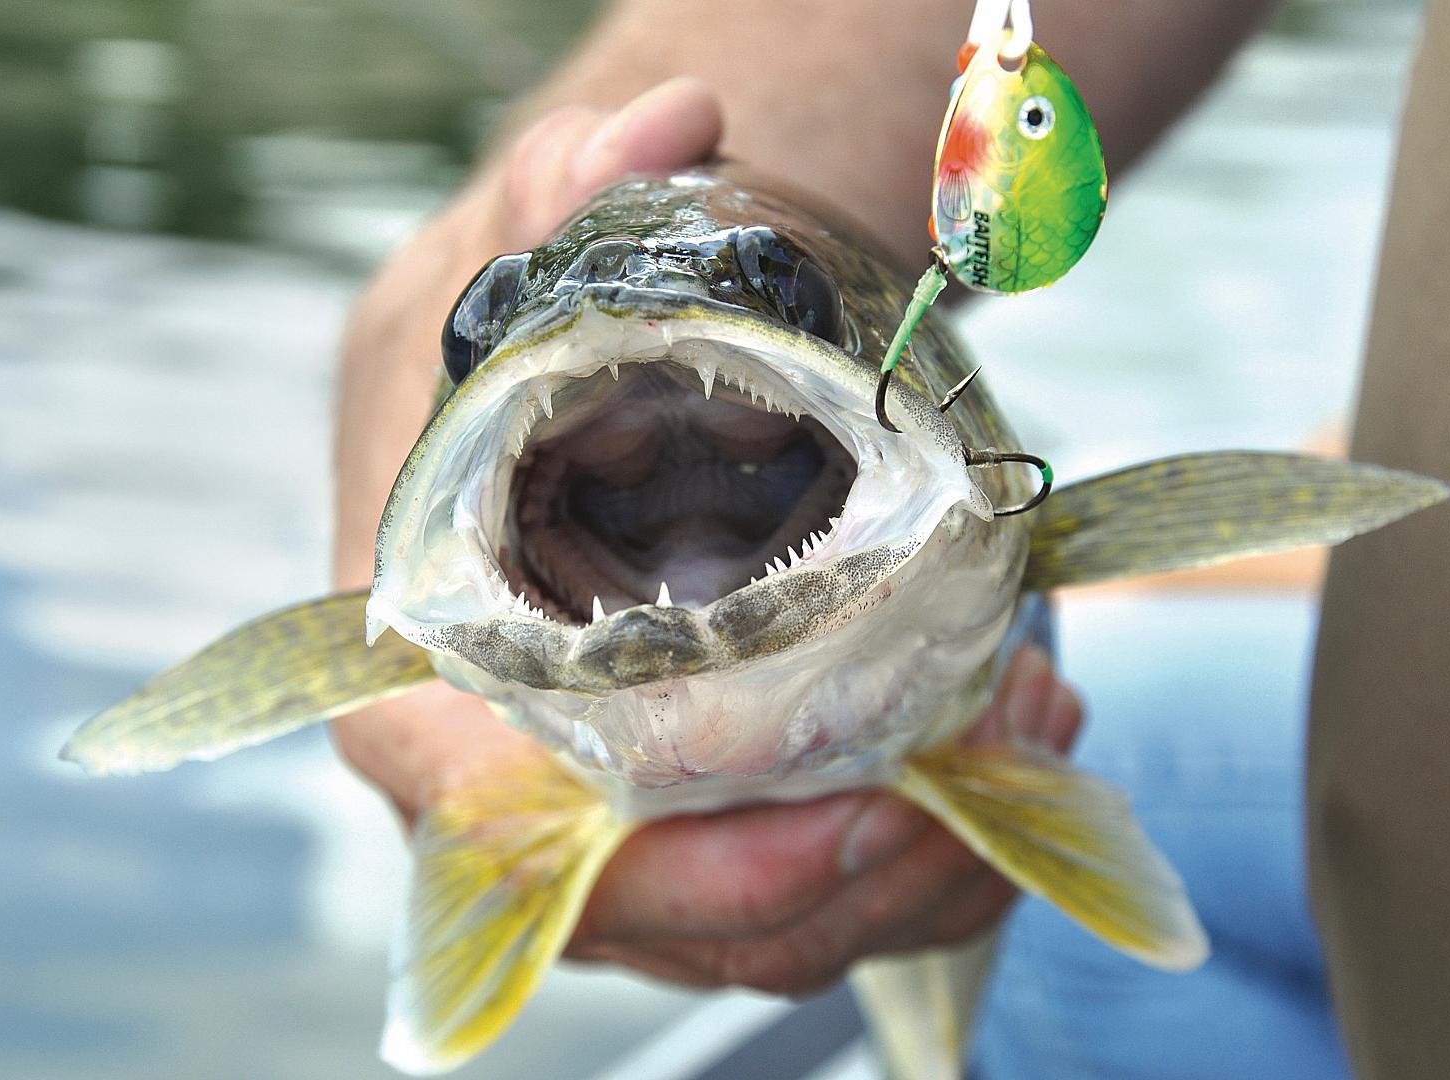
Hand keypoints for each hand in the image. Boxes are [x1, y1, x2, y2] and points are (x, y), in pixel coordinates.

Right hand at [329, 79, 1082, 995]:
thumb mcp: (512, 248)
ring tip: (1025, 744)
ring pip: (741, 917)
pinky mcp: (700, 792)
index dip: (631, 862)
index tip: (817, 828)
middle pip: (643, 901)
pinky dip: (921, 848)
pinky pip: (801, 878)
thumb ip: (566, 203)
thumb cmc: (519, 318)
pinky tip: (1010, 744)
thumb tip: (661, 127)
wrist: (578, 361)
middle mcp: (502, 749)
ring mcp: (608, 787)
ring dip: (900, 874)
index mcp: (423, 638)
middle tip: (967, 791)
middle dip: (817, 884)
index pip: (476, 805)